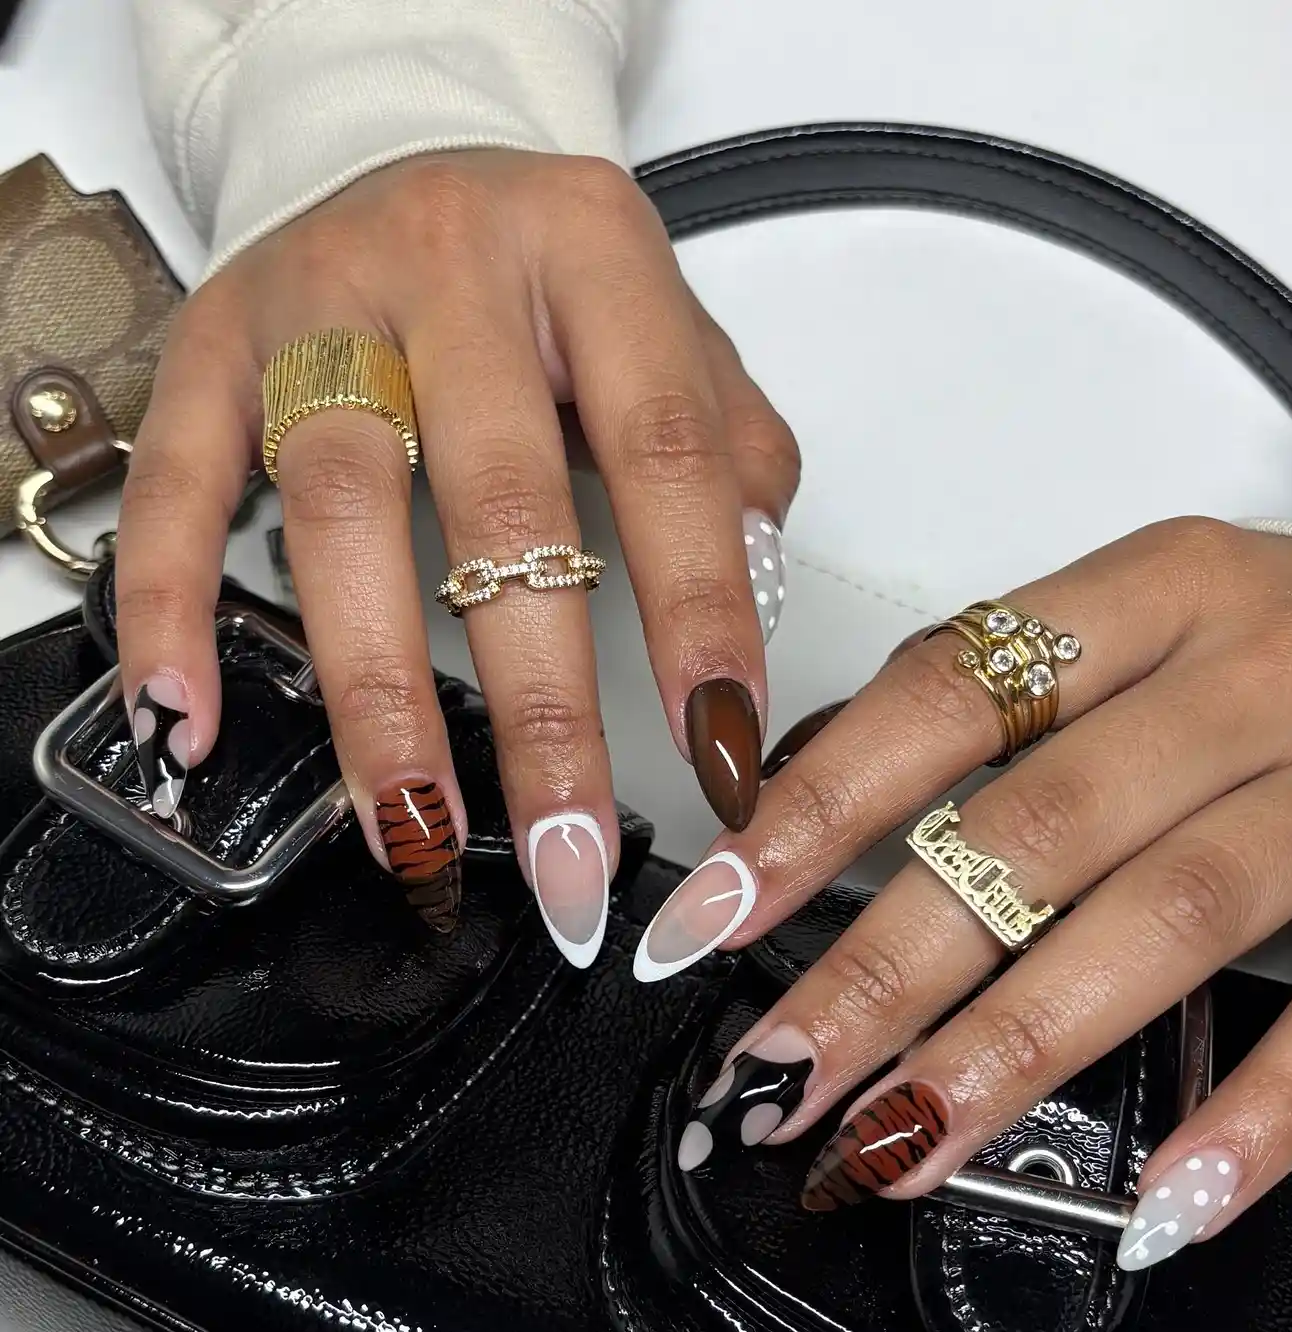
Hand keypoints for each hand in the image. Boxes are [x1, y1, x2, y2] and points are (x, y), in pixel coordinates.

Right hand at [114, 151, 798, 950]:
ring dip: (379, 691)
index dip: (697, 608)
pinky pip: (181, 483)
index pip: (663, 450)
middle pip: (498, 501)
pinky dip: (173, 604)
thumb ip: (731, 453)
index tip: (715, 751)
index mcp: (592, 255)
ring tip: (416, 828)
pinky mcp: (213, 346)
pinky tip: (192, 715)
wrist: (400, 151)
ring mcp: (319, 306)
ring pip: (342, 509)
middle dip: (540, 703)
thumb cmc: (547, 278)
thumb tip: (750, 611)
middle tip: (568, 851)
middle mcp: (453, 269)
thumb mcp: (671, 328)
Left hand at [642, 519, 1291, 1268]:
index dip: (813, 814)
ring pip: (1168, 920)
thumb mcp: (1132, 633)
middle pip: (1038, 831)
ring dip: (1015, 1046)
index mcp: (1157, 589)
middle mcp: (1259, 675)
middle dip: (885, 969)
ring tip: (902, 1140)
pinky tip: (1155, 1203)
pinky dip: (1250, 1120)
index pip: (949, 697)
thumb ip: (986, 716)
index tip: (711, 919)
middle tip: (780, 1074)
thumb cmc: (1266, 663)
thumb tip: (790, 831)